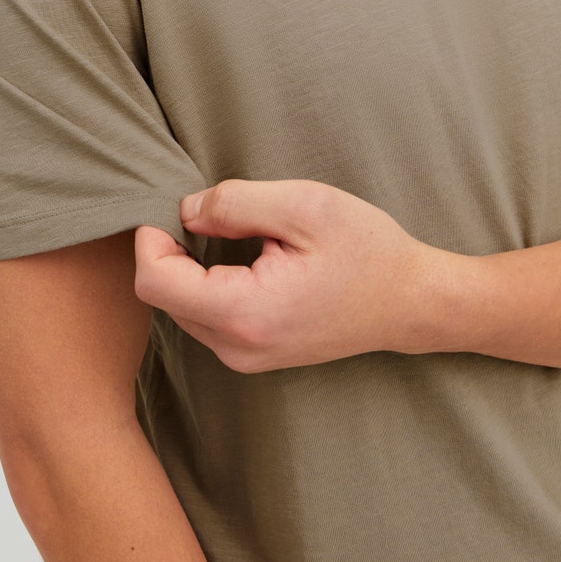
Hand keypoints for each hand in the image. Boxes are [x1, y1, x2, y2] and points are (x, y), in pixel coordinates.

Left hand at [134, 180, 444, 372]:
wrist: (410, 302)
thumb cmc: (366, 251)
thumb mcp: (304, 206)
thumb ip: (234, 203)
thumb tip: (185, 211)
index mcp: (245, 313)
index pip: (154, 281)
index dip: (150, 239)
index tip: (172, 208)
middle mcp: (238, 347)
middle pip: (162, 295)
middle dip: (168, 250)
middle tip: (207, 213)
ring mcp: (245, 357)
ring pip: (180, 307)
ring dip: (188, 267)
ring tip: (233, 235)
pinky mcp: (252, 354)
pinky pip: (204, 317)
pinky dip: (206, 283)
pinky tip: (242, 258)